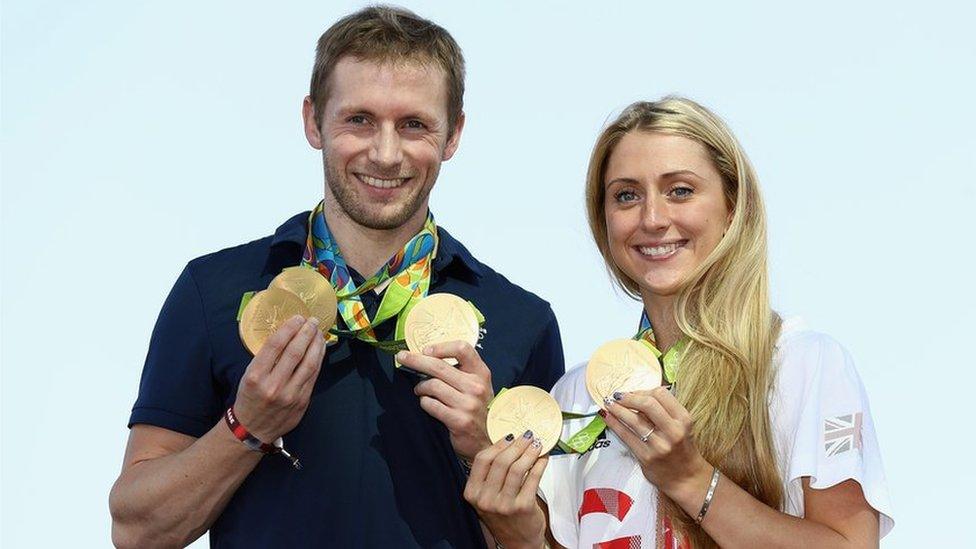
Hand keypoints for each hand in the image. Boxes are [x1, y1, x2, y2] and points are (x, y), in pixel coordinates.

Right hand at [233, 315, 325, 441]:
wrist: (252, 430)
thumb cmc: (250, 397)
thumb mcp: (249, 375)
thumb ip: (267, 358)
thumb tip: (289, 334)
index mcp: (255, 376)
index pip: (275, 345)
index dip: (289, 328)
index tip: (297, 318)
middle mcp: (273, 386)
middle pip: (295, 352)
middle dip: (306, 333)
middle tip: (312, 321)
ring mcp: (290, 395)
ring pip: (309, 364)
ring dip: (316, 344)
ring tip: (318, 332)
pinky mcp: (302, 402)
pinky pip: (313, 376)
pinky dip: (318, 360)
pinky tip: (319, 349)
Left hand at [397, 341, 492, 459]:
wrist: (487, 441)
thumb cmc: (477, 410)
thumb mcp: (477, 386)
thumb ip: (459, 372)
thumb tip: (427, 358)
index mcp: (481, 373)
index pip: (462, 349)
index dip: (441, 347)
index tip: (426, 350)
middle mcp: (476, 386)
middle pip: (440, 366)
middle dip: (416, 360)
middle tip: (402, 357)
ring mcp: (468, 404)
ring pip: (432, 385)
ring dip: (420, 387)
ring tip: (420, 390)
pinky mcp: (459, 420)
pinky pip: (431, 405)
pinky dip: (424, 402)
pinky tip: (427, 404)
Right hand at [464, 432, 548, 548]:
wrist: (518, 542)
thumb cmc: (504, 515)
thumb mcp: (488, 496)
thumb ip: (491, 474)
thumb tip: (508, 442)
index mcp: (472, 493)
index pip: (482, 460)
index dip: (498, 445)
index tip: (510, 436)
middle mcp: (485, 499)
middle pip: (500, 461)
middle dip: (517, 445)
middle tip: (527, 436)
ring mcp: (504, 504)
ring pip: (517, 468)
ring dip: (529, 452)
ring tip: (537, 445)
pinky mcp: (522, 507)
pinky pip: (532, 478)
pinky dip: (539, 465)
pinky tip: (543, 459)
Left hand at [600, 387, 711, 496]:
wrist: (686, 478)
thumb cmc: (681, 449)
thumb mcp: (681, 426)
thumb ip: (663, 411)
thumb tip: (637, 396)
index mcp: (683, 419)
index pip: (661, 394)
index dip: (644, 390)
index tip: (634, 392)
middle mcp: (673, 431)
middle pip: (647, 404)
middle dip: (628, 397)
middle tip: (618, 396)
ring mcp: (659, 445)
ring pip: (633, 420)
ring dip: (617, 409)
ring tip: (609, 404)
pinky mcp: (646, 457)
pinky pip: (626, 436)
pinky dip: (614, 424)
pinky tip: (608, 417)